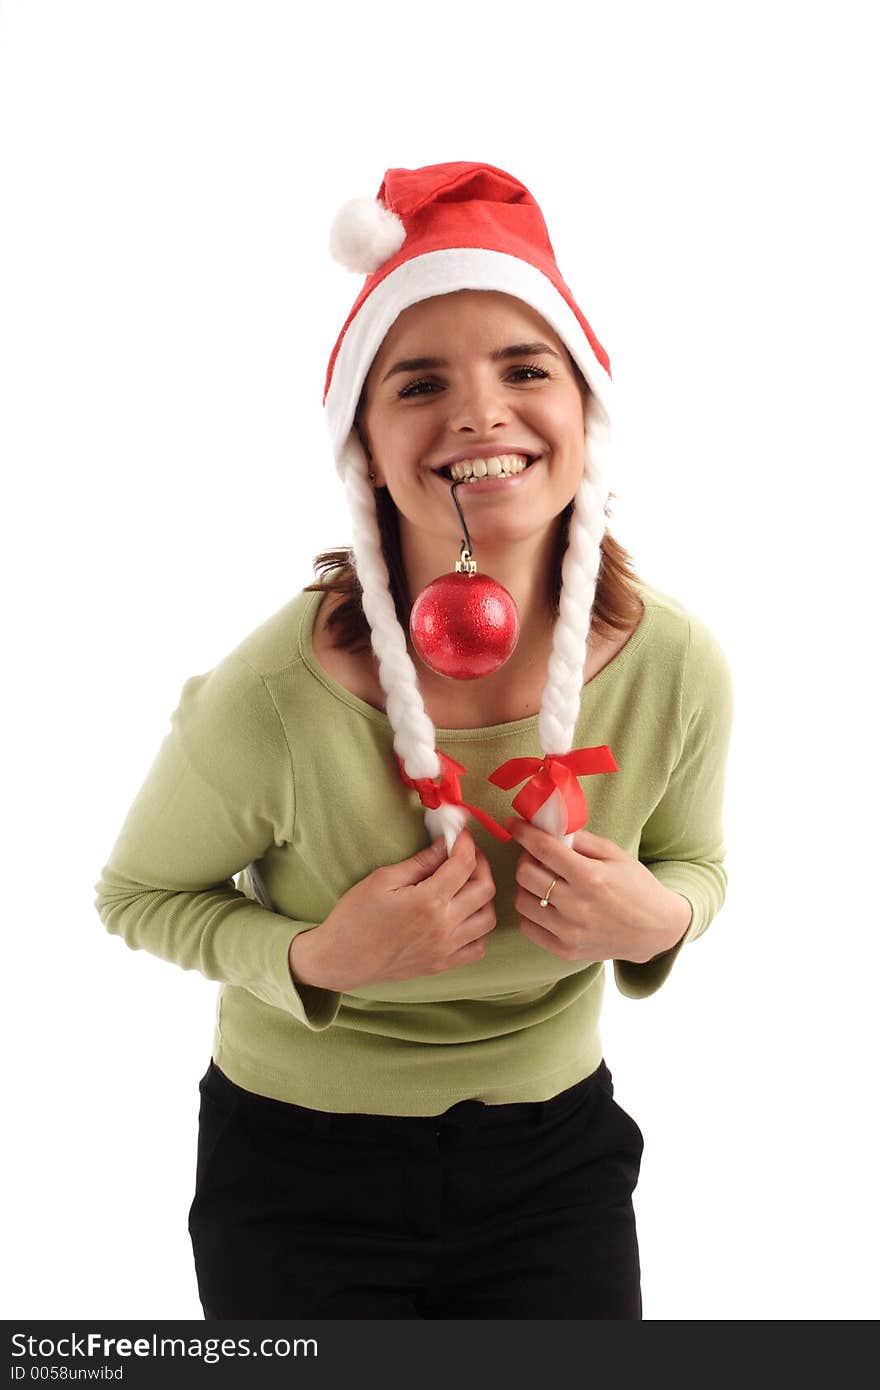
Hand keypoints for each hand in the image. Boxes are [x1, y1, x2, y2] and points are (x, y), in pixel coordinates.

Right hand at [288, 827, 495, 991]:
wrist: (341, 960)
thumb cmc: (355, 917)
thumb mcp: (383, 880)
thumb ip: (420, 862)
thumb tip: (445, 844)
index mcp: (428, 901)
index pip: (464, 864)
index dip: (467, 843)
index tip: (460, 835)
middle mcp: (444, 926)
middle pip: (485, 888)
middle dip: (480, 863)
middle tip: (465, 854)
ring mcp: (446, 949)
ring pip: (488, 918)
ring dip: (483, 896)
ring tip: (466, 884)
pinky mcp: (442, 964)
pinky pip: (478, 947)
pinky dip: (479, 928)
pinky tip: (465, 915)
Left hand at [504, 815, 691, 964]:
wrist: (656, 930)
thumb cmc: (636, 886)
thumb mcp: (615, 855)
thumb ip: (581, 839)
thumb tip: (548, 826)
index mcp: (591, 877)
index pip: (543, 849)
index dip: (523, 832)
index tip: (514, 824)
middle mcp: (577, 906)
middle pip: (525, 874)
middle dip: (526, 858)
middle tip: (537, 856)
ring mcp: (569, 931)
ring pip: (522, 900)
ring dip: (526, 886)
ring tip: (543, 881)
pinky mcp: (565, 950)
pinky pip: (528, 926)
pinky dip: (530, 911)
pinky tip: (545, 903)